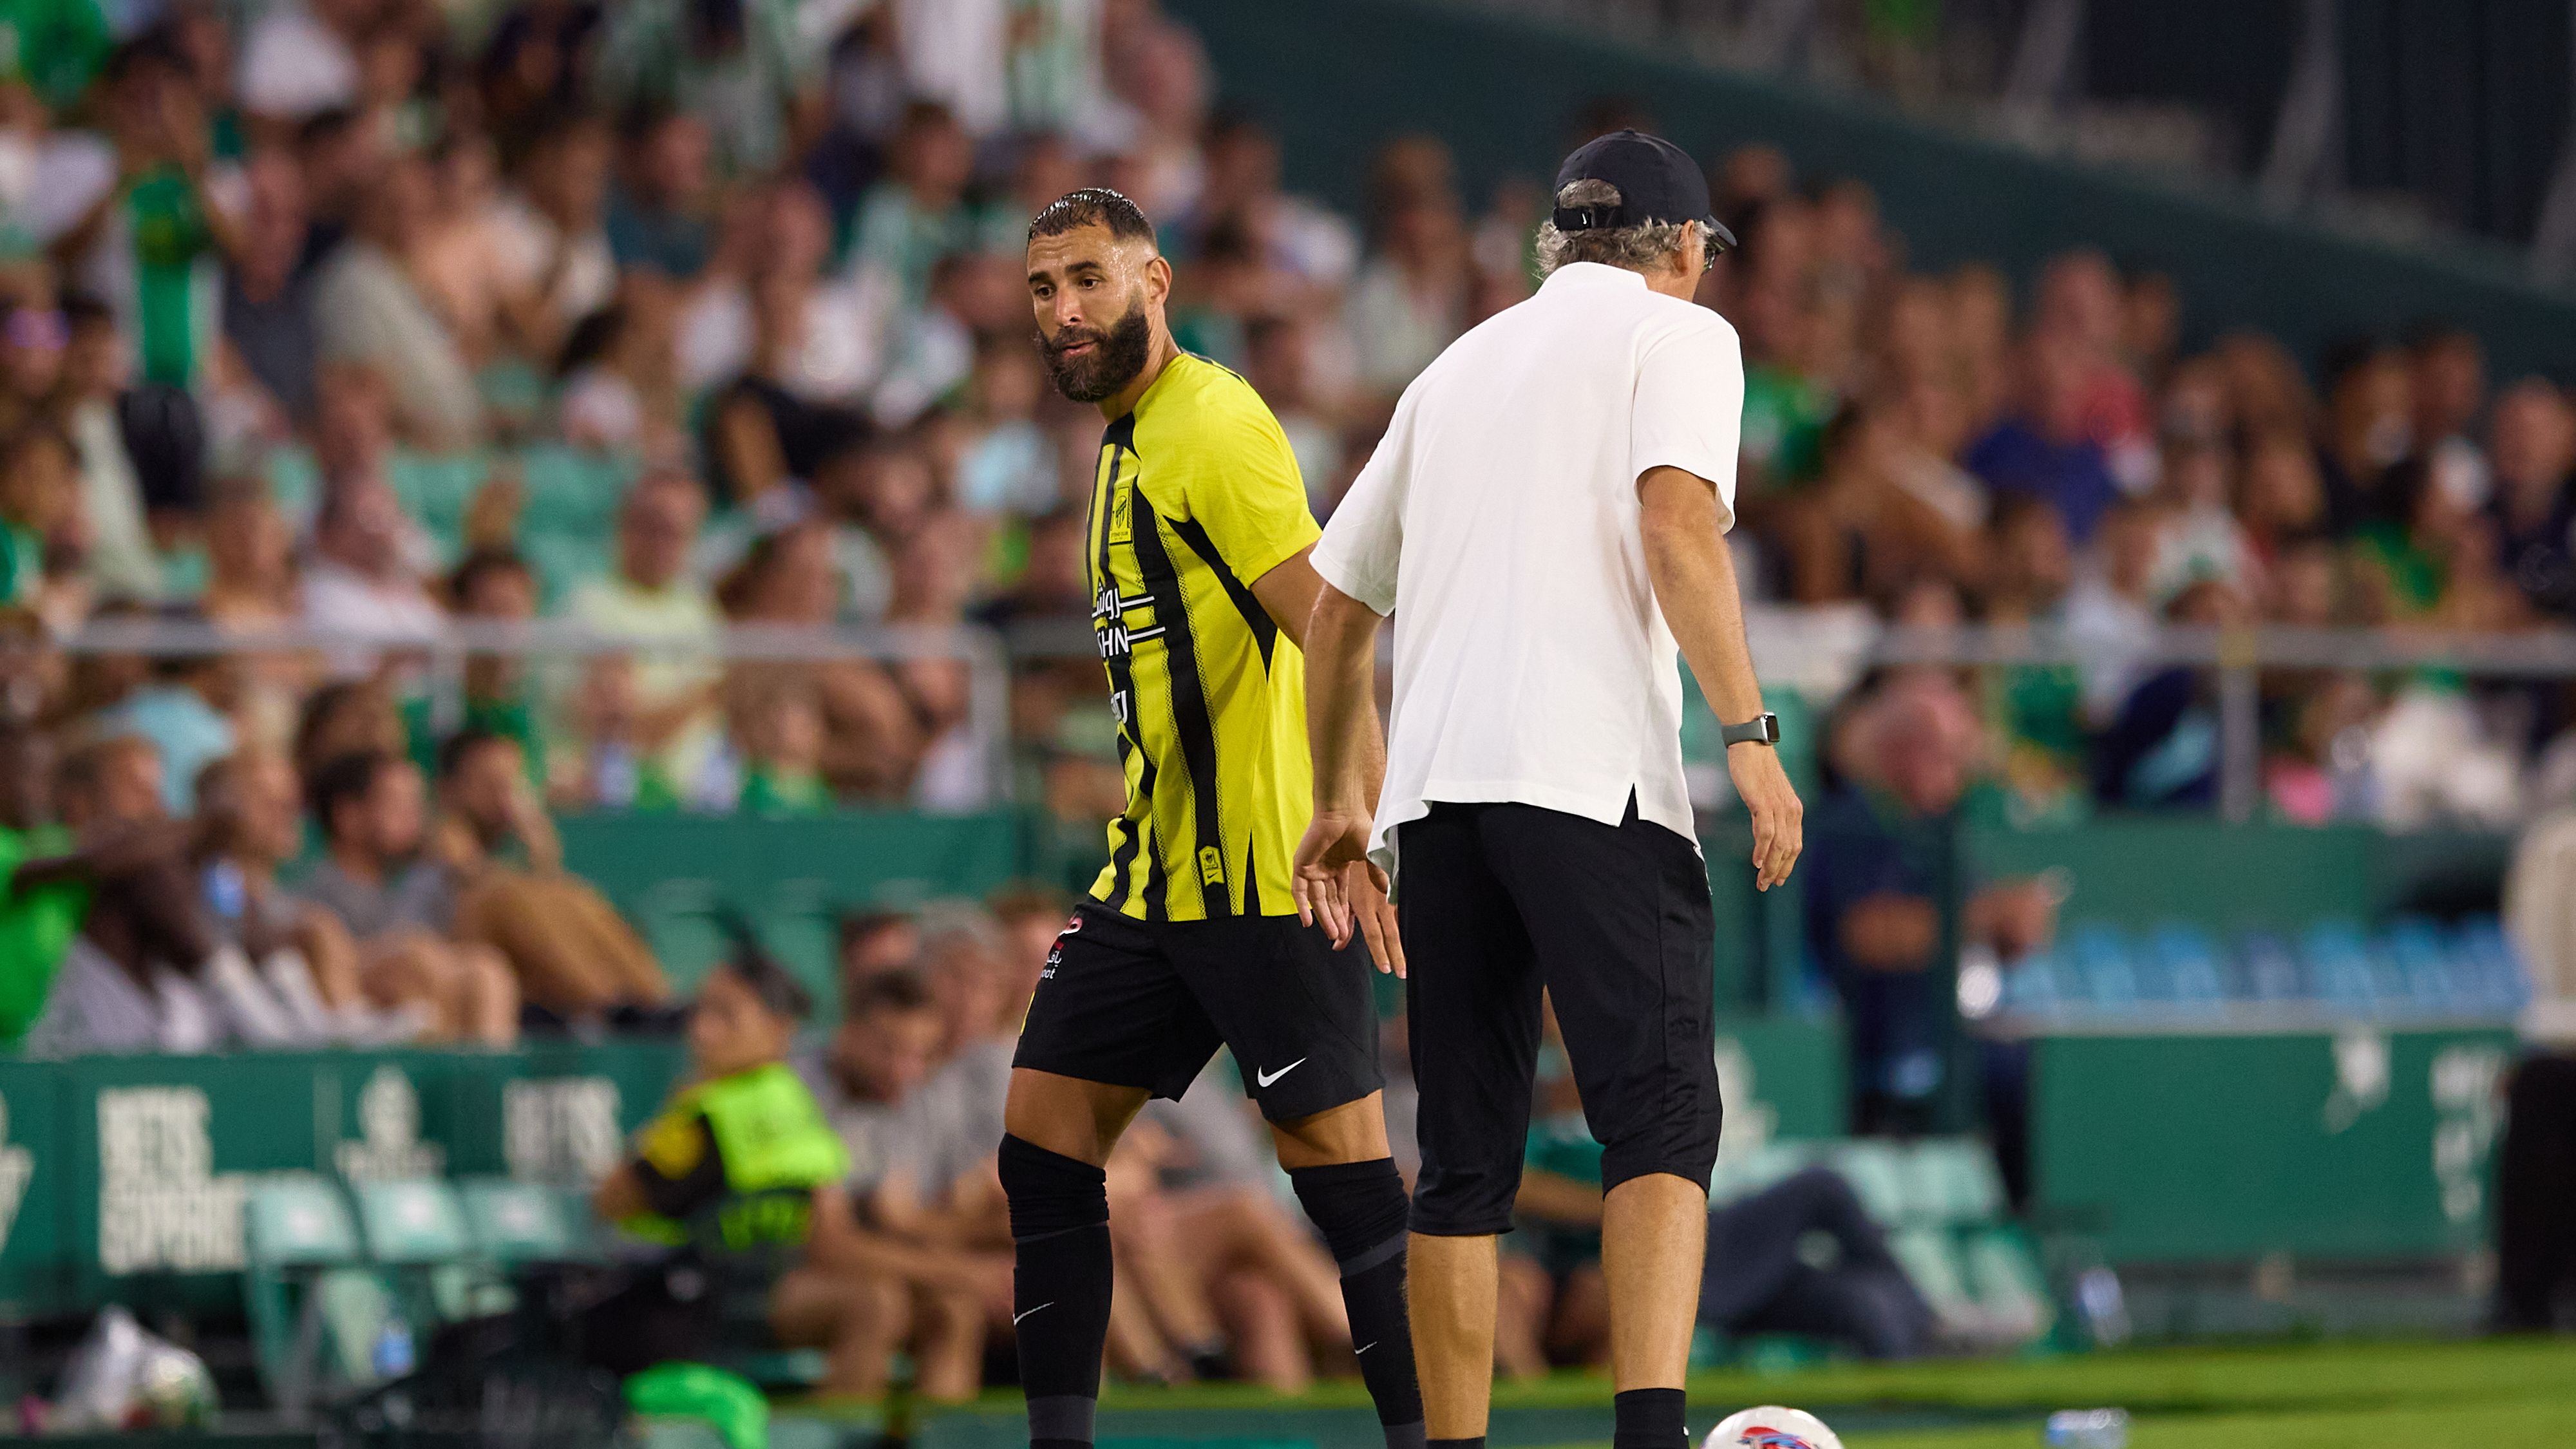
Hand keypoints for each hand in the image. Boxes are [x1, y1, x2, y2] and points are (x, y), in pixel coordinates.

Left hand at [1293, 807, 1401, 974]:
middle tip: (1341, 938)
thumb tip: (1388, 894)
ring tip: (1333, 934)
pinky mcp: (1301, 865)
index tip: (1349, 932)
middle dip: (1335, 920)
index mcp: (1340, 867)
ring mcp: (1313, 868)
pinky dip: (1303, 907)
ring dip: (1324, 917)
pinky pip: (1299, 891)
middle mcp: (1325, 869)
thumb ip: (1377, 876)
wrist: (1343, 811)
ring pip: (1317, 900)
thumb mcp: (1372, 857)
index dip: (1345, 915)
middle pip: (1329, 901)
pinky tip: (1308, 923)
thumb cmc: (1359, 827)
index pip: (1341, 897)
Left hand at [1341, 850, 1404, 978]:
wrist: (1359, 838)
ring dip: (1403, 943)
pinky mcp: (1397, 887)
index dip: (1381, 954)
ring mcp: (1391, 896)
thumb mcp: (1346, 897)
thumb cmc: (1351, 870)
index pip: (1374, 936)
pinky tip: (1413, 934)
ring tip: (1409, 959)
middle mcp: (1380, 904)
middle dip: (1396, 955)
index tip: (1388, 970)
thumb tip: (1337, 946)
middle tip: (1403, 974)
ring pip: (1399, 923)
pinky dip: (1408, 922)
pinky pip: (1403, 909)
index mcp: (1366, 906)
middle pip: (1390, 934)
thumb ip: (1344, 921)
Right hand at [1729, 741, 1802, 890]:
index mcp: (1794, 810)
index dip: (1787, 865)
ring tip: (1760, 879)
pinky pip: (1766, 832)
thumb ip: (1768, 815)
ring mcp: (1779, 807)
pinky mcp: (1764, 802)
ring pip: (1779, 845)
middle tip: (1766, 885)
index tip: (1776, 879)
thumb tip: (1763, 837)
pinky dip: (1762, 849)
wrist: (1751, 745)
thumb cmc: (1756, 768)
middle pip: (1789, 849)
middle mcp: (1791, 810)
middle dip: (1779, 871)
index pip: (1795, 845)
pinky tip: (1756, 861)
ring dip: (1770, 865)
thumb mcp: (1767, 796)